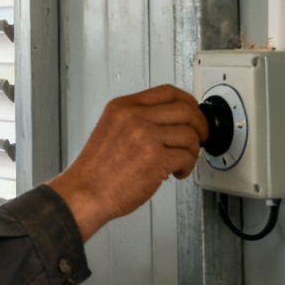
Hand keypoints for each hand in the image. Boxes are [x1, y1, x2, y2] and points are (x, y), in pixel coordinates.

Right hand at [46, 84, 205, 240]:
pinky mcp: (156, 159)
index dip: (188, 102)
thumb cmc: (97, 168)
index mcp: (122, 107)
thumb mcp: (111, 128)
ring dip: (192, 151)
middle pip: (186, 110)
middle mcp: (134, 118)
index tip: (193, 112)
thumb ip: (137, 119)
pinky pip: (187, 157)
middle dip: (199, 126)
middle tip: (199, 138)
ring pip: (190, 135)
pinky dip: (187, 167)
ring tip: (180, 161)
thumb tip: (171, 120)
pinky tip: (175, 172)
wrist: (85, 192)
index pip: (167, 92)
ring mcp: (145, 137)